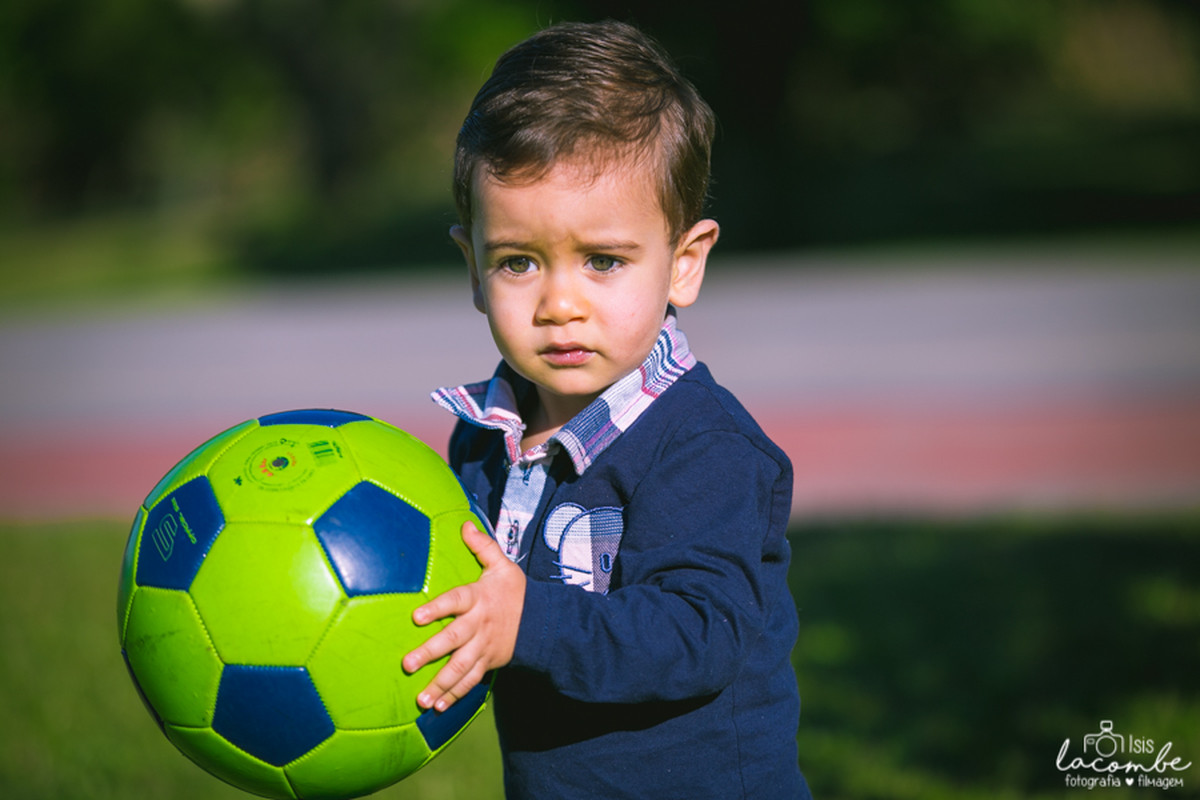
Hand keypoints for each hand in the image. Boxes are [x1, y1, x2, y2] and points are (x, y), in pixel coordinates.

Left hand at [402, 520, 524, 710]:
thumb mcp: (502, 565)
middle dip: (429, 653)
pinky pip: (471, 681)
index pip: (455, 601)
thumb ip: (482, 546)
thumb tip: (464, 525)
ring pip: (460, 668)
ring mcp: (483, 647)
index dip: (437, 609)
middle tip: (407, 664)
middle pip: (452, 640)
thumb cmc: (515, 591)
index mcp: (478, 599)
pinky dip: (455, 695)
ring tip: (421, 699)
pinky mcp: (488, 663)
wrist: (543, 621)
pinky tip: (438, 707)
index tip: (417, 616)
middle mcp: (479, 625)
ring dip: (439, 684)